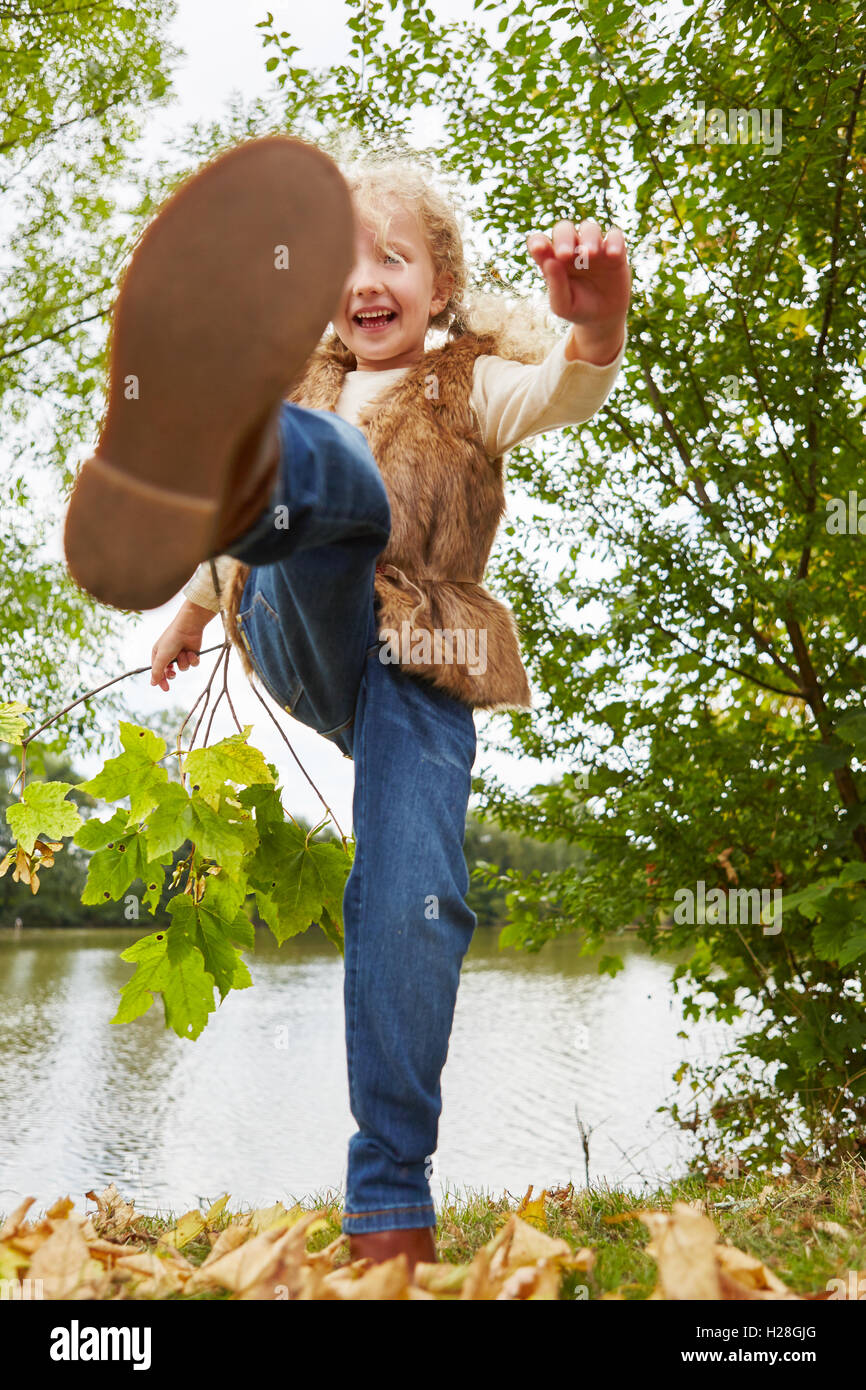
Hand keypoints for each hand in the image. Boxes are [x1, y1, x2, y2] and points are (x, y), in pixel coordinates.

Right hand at [151, 609, 207, 691]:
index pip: (158, 671)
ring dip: (184, 661)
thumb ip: (157, 671)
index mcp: (158, 654)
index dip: (161, 681)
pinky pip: (193, 664)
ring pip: (183, 668)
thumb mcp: (162, 656)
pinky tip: (191, 651)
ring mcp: (181, 654)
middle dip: (172, 673)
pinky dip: (193, 659)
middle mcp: (169, 655)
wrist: (189, 627)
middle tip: (173, 672)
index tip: (166, 688)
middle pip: (170, 672)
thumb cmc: (172, 639)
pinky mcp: (192, 654)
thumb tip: (152, 684)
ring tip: (183, 652)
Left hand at [527, 219, 629, 338]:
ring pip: (589, 228)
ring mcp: (593, 247)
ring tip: (590, 254)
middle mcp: (572, 249)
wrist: (604, 318)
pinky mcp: (614, 251)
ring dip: (589, 237)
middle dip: (563, 238)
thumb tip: (550, 262)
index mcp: (553, 260)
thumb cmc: (578, 309)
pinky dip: (614, 241)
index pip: (540, 242)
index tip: (539, 249)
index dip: (537, 242)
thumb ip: (555, 286)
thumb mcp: (563, 306)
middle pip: (564, 228)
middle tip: (564, 255)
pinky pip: (615, 236)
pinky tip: (612, 255)